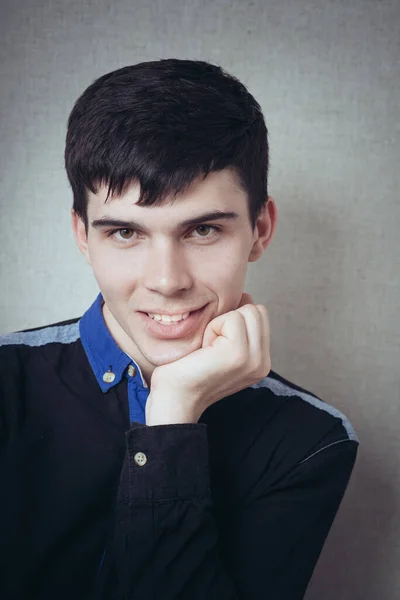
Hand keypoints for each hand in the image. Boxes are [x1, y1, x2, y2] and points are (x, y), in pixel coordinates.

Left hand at [145, 293, 270, 424]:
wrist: (173, 398)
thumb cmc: (187, 370)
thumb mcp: (220, 346)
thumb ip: (238, 328)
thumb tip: (245, 296)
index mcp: (260, 361)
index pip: (260, 315)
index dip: (233, 320)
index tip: (214, 345)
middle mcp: (263, 362)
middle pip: (257, 310)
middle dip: (229, 319)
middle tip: (210, 345)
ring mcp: (254, 360)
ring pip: (247, 310)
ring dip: (220, 323)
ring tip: (208, 348)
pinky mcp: (239, 354)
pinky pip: (232, 318)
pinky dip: (213, 328)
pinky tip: (204, 350)